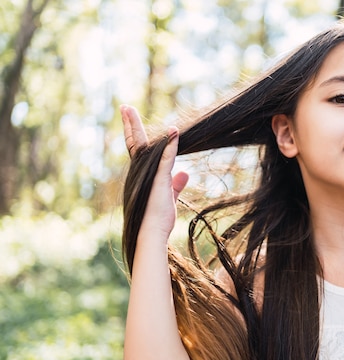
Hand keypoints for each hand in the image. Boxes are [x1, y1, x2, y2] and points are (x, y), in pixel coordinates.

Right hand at [121, 105, 188, 241]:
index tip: (129, 118)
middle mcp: (141, 173)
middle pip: (135, 144)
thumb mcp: (169, 197)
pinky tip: (173, 131)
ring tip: (131, 110)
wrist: (151, 234)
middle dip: (130, 124)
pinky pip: (165, 159)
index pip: (138, 151)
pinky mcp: (159, 181)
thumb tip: (184, 174)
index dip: (133, 134)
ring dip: (140, 127)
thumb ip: (176, 184)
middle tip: (125, 106)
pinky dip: (170, 145)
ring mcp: (148, 176)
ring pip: (145, 147)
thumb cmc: (158, 219)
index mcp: (142, 176)